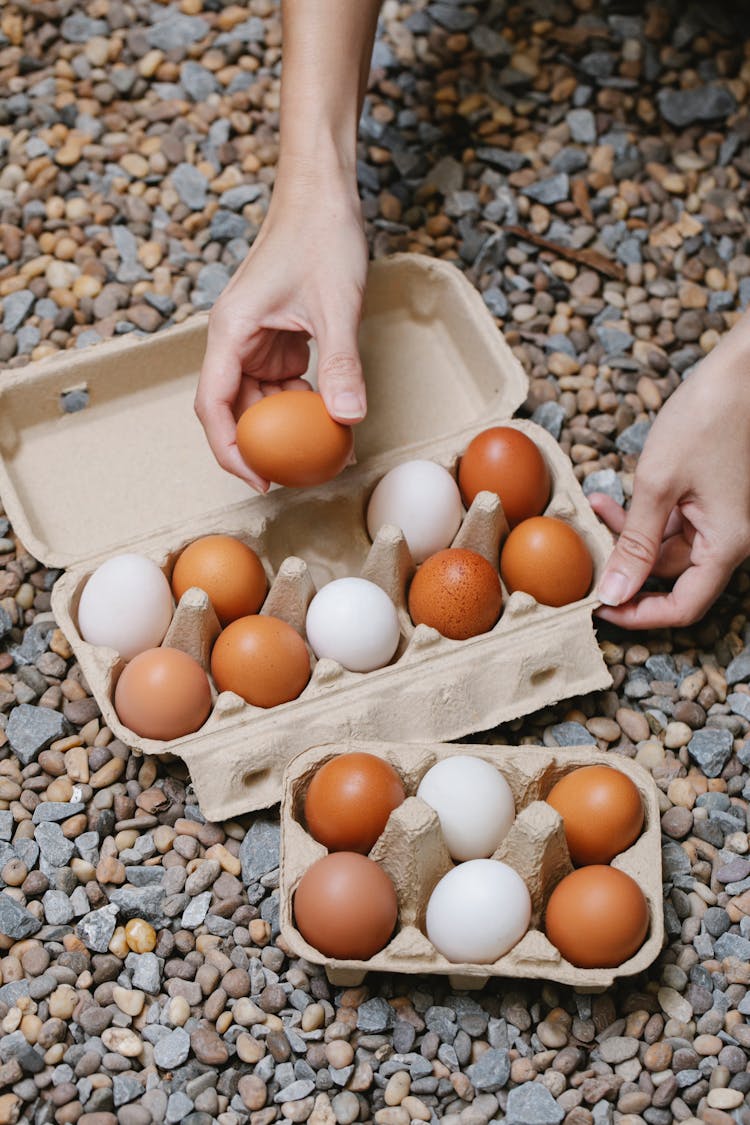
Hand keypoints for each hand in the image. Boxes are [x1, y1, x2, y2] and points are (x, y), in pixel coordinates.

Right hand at [195, 180, 368, 490]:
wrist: (322, 194)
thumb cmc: (320, 236)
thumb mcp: (336, 305)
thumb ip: (340, 363)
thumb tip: (347, 419)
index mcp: (230, 330)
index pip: (213, 404)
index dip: (229, 449)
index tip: (258, 479)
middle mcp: (233, 339)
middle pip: (231, 408)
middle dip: (259, 445)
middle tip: (294, 477)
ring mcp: (253, 339)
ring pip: (257, 399)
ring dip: (284, 426)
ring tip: (319, 451)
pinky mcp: (274, 337)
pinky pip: (279, 383)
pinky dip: (300, 403)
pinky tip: (328, 417)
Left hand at [590, 328, 749, 628]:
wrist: (740, 372)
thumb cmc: (708, 418)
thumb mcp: (658, 483)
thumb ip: (634, 542)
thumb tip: (613, 594)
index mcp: (727, 544)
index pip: (684, 606)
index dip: (640, 615)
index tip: (600, 608)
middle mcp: (727, 539)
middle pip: (670, 578)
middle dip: (624, 566)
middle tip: (586, 555)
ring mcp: (718, 520)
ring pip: (663, 549)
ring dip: (626, 537)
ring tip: (594, 510)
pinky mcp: (707, 501)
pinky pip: (668, 524)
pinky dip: (638, 516)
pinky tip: (609, 498)